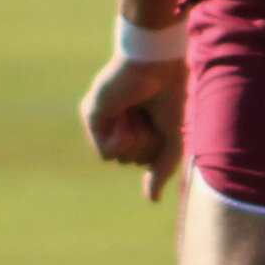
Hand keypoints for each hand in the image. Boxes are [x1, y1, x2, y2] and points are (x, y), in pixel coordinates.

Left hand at [82, 51, 184, 193]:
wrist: (156, 65)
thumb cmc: (169, 95)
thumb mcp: (172, 140)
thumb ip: (162, 169)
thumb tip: (151, 199)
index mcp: (139, 127)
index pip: (146, 160)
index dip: (160, 147)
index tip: (163, 119)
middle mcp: (119, 125)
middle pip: (133, 160)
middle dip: (149, 142)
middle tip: (150, 114)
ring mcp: (105, 122)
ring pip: (121, 159)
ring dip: (137, 138)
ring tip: (137, 111)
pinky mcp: (92, 117)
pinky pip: (107, 152)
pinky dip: (122, 138)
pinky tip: (125, 114)